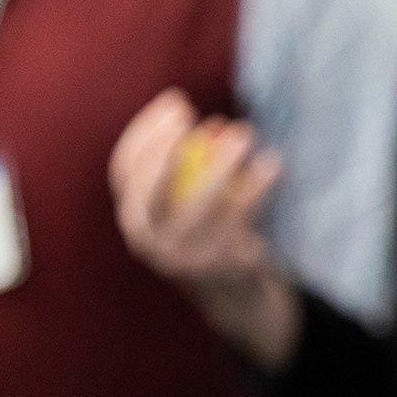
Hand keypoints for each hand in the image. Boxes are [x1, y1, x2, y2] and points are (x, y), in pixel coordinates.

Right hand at [108, 88, 299, 369]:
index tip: (178, 102)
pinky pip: (239, 219)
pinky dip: (256, 189)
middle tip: (206, 118)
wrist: (237, 295)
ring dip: (225, 164)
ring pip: (202, 203)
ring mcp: (184, 258)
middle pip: (152, 190)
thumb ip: (177, 154)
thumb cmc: (209, 229)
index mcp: (133, 218)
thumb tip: (177, 101)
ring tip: (247, 135)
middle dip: (175, 149)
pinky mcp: (221, 268)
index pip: (125, 170)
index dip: (148, 132)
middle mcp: (149, 241)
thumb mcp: (183, 197)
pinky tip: (272, 165)